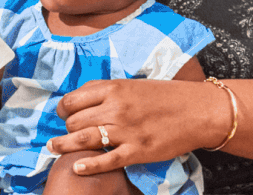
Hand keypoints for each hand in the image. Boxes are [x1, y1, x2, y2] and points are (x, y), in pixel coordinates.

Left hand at [49, 79, 229, 175]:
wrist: (199, 111)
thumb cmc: (166, 96)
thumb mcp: (132, 85)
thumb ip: (107, 91)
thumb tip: (81, 100)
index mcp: (113, 88)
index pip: (73, 100)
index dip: (64, 109)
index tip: (64, 114)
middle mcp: (115, 108)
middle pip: (75, 121)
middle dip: (67, 127)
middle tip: (69, 132)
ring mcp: (126, 131)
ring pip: (84, 139)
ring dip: (64, 145)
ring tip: (53, 147)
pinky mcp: (138, 151)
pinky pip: (107, 160)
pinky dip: (89, 165)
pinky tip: (77, 167)